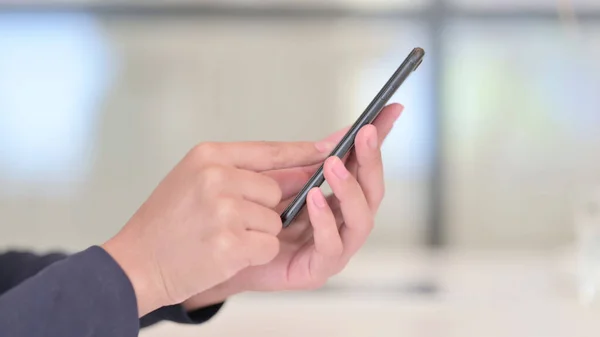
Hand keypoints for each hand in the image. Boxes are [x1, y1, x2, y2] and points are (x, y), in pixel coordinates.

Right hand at [102, 140, 331, 315]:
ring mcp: (223, 210)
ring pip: (274, 221)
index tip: (332, 147)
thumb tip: (298, 171)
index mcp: (209, 155)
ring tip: (220, 237)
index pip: (270, 150)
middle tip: (227, 221)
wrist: (135, 262)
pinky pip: (269, 246)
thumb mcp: (196, 181)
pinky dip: (254, 254)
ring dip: (257, 235)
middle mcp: (217, 177)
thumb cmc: (168, 222)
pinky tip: (224, 253)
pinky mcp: (230, 243)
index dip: (302, 152)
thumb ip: (243, 173)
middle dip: (264, 210)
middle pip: (276, 191)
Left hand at [183, 104, 401, 308]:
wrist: (218, 253)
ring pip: (361, 220)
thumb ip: (304, 162)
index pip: (364, 166)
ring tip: (334, 166)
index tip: (391, 110)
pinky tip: (313, 199)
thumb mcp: (277, 180)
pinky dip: (326, 221)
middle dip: (370, 160)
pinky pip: (332, 246)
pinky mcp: (318, 269)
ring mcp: (335, 247)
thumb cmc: (248, 218)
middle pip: (372, 192)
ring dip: (350, 189)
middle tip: (364, 133)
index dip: (380, 140)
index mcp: (336, 198)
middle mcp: (342, 222)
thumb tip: (334, 137)